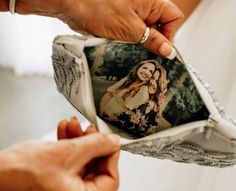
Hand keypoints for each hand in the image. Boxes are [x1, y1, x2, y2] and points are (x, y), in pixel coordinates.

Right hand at [0, 118, 119, 190]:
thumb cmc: (20, 173)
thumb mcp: (68, 152)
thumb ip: (97, 145)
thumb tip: (113, 142)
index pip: (110, 181)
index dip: (111, 156)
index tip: (109, 140)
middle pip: (96, 172)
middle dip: (91, 146)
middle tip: (89, 129)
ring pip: (82, 167)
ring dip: (78, 144)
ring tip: (73, 126)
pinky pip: (70, 169)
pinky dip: (69, 151)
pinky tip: (65, 133)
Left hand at [61, 0, 183, 56]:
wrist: (74, 6)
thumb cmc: (99, 9)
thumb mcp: (130, 29)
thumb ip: (152, 40)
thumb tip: (168, 51)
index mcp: (152, 1)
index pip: (174, 18)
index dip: (169, 35)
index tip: (159, 49)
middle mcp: (145, 6)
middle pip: (160, 27)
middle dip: (154, 42)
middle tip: (144, 52)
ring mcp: (134, 14)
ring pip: (147, 33)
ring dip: (141, 44)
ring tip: (130, 47)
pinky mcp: (124, 22)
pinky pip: (135, 35)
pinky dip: (132, 43)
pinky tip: (124, 46)